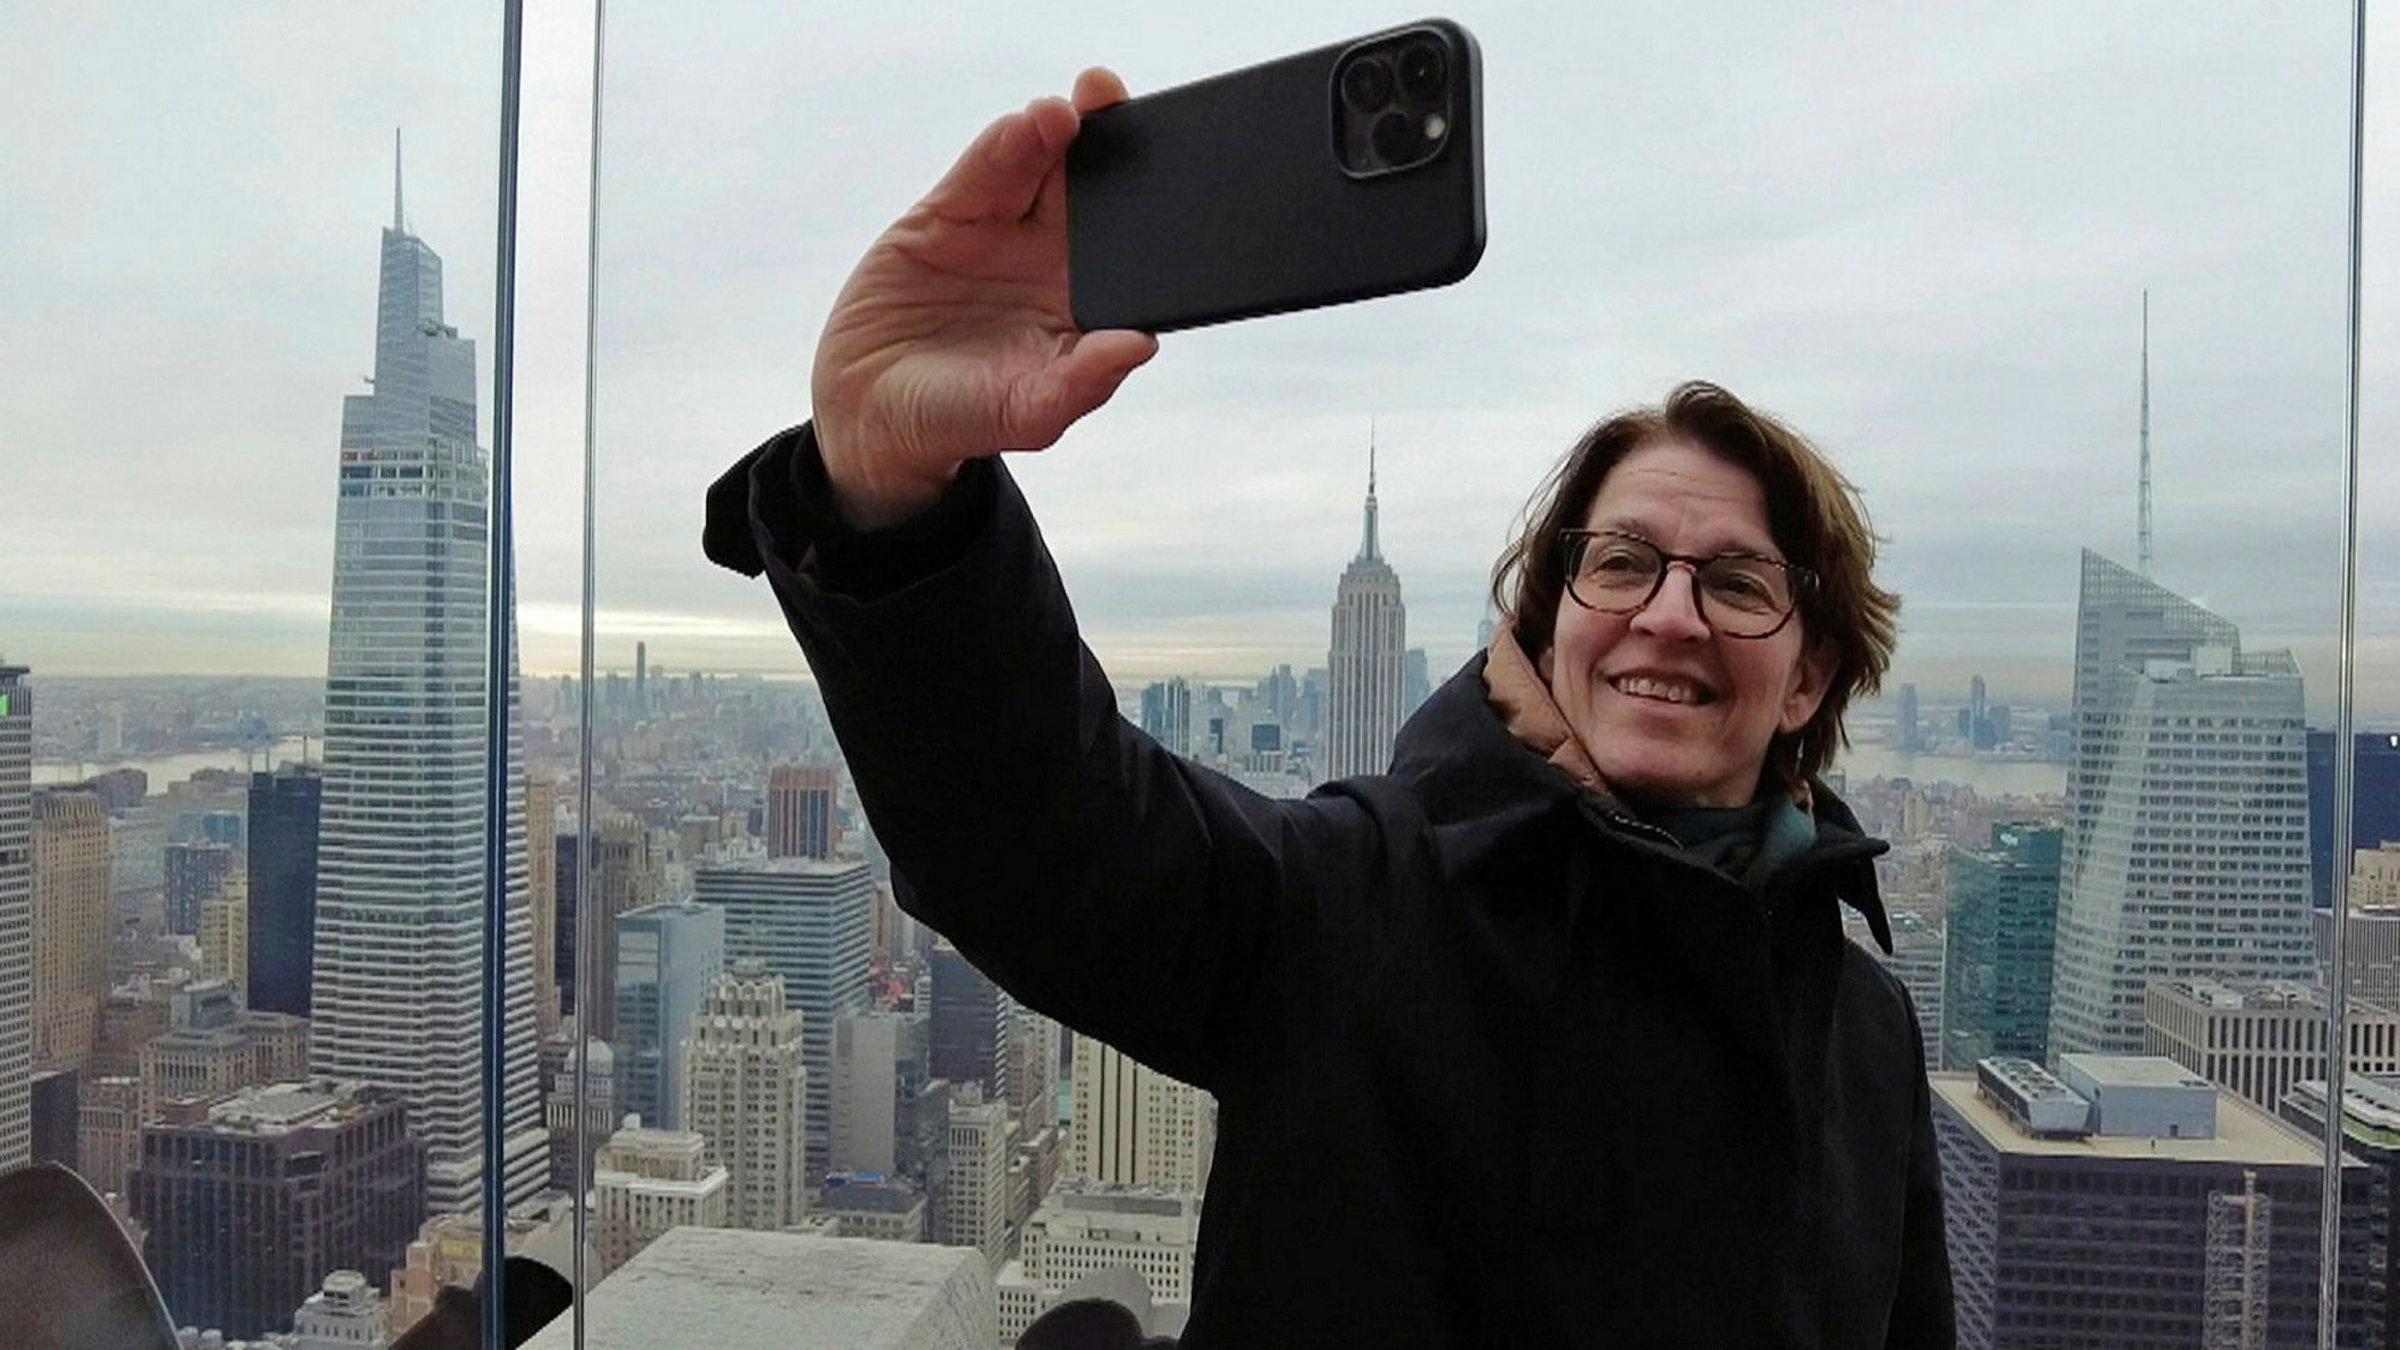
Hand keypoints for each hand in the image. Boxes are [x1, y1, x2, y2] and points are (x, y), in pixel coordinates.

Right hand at [812, 67, 1159, 529]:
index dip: (1155, 207)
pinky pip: (984, 173)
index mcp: (1090, 303)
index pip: (1135, 245)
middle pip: (1094, 188)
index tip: (1176, 171)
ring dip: (1056, 132)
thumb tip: (1140, 345)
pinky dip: (1003, 147)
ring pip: (1041, 167)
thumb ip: (1084, 382)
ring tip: (1063, 115)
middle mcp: (1056, 258)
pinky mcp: (951, 214)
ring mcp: (1005, 230)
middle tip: (1121, 108)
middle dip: (1112, 143)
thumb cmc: (964, 419)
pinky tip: (1023, 126)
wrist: (873, 412)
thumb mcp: (1027, 414)